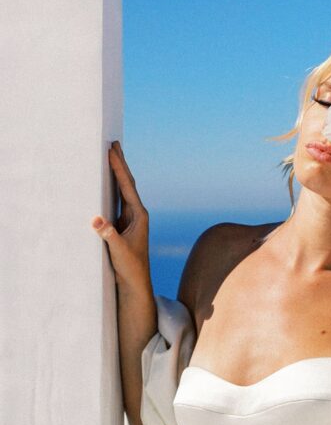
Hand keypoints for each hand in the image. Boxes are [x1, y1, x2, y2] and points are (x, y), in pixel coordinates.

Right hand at [91, 141, 151, 288]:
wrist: (135, 281)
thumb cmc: (130, 266)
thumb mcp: (118, 250)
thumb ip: (108, 235)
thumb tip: (96, 219)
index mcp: (139, 215)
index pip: (128, 186)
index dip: (119, 168)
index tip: (112, 152)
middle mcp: (137, 213)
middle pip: (128, 183)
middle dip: (120, 163)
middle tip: (114, 143)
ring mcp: (130, 218)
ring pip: (123, 189)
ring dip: (117, 172)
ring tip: (111, 155)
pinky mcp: (123, 224)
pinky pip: (117, 199)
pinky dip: (112, 186)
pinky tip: (106, 180)